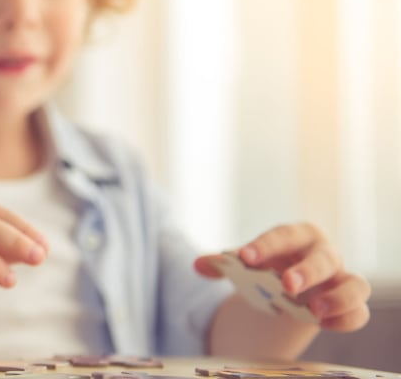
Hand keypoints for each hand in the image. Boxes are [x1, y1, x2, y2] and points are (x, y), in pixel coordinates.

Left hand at [195, 222, 370, 330]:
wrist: (289, 285)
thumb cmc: (268, 266)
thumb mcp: (247, 263)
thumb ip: (222, 264)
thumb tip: (198, 264)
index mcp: (297, 236)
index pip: (284, 235)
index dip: (265, 245)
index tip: (245, 258)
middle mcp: (325, 254)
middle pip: (323, 258)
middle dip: (306, 271)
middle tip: (287, 285)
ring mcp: (342, 279)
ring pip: (356, 285)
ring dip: (338, 297)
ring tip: (314, 310)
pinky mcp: (351, 304)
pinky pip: (359, 312)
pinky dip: (346, 318)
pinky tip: (324, 324)